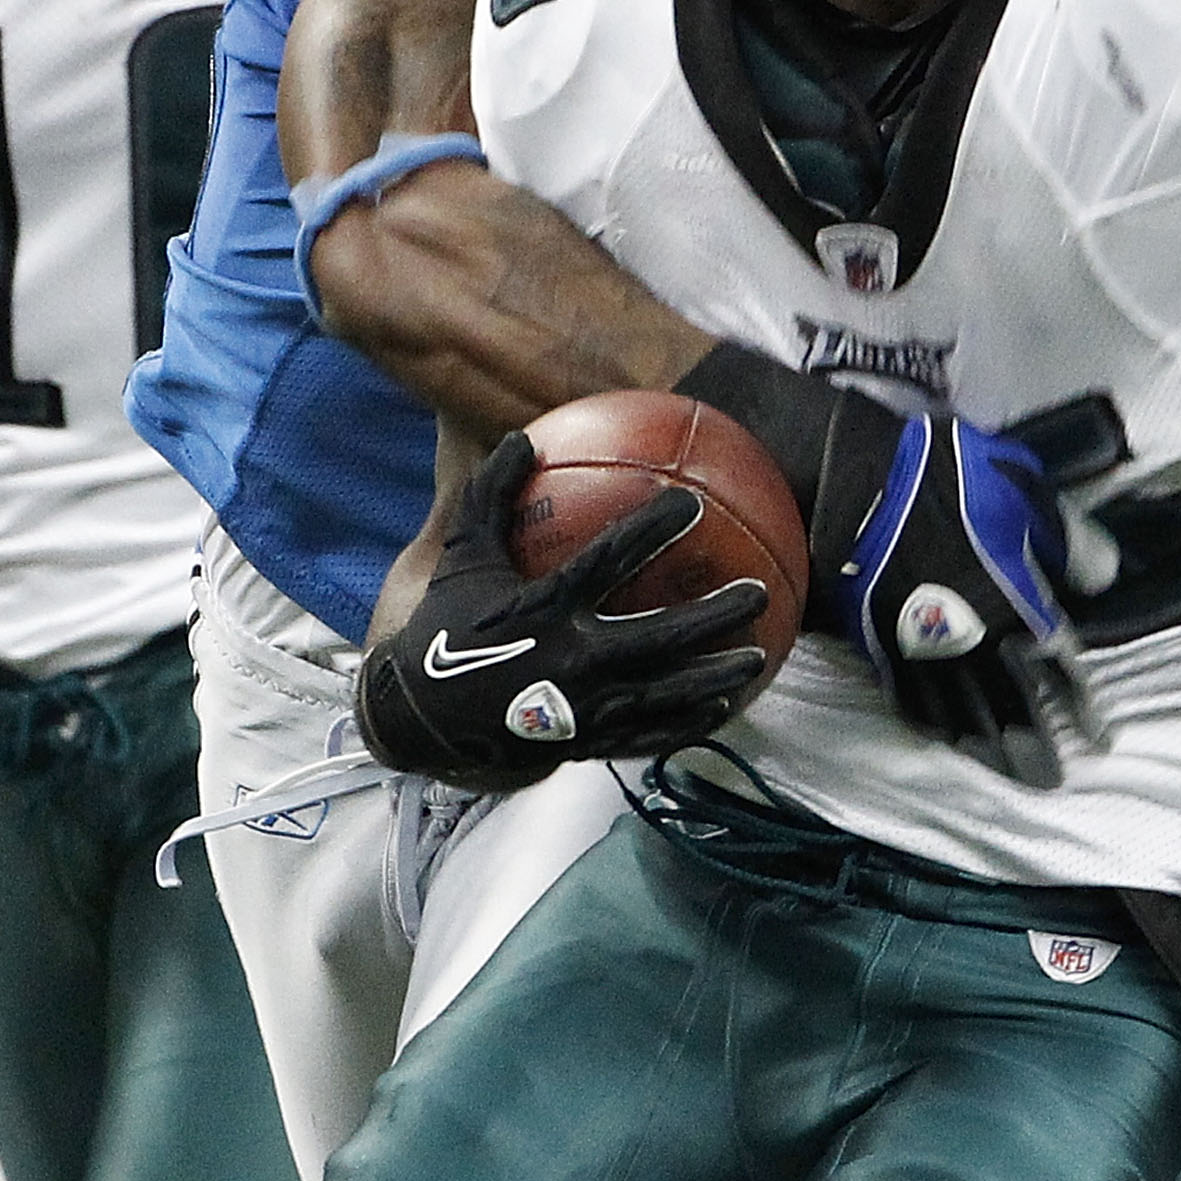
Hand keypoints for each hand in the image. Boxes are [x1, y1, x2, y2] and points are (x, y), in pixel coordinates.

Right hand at [354, 431, 768, 786]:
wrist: (420, 717)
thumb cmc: (447, 626)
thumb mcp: (463, 556)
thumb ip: (490, 496)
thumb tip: (522, 437)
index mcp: (543, 609)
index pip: (605, 562)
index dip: (649, 530)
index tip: (689, 503)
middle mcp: (570, 661)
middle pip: (657, 637)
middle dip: (712, 616)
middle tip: (756, 593)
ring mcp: (582, 709)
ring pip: (664, 693)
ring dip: (715, 675)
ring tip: (760, 657)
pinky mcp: (584, 743)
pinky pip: (647, 734)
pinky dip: (688, 722)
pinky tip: (724, 707)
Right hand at [816, 404, 1094, 772]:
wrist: (856, 478)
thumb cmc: (948, 478)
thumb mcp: (1027, 491)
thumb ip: (1069, 541)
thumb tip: (1105, 578)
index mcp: (1015, 604)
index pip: (1059, 671)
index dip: (1081, 708)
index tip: (1098, 740)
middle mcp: (973, 639)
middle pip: (1012, 709)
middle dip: (1034, 749)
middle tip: (1049, 781)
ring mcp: (923, 648)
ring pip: (960, 716)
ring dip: (986, 749)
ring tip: (1003, 772)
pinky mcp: (881, 645)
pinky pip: (910, 700)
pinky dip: (931, 725)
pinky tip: (943, 737)